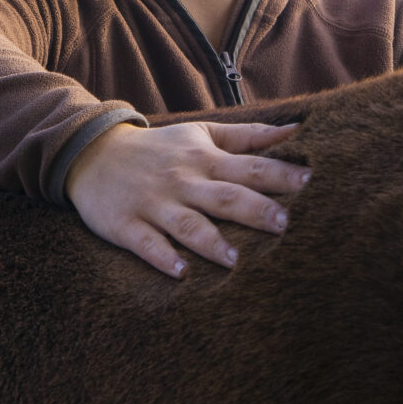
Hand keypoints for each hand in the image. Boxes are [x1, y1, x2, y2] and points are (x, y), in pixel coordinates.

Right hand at [64, 122, 308, 277]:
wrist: (91, 154)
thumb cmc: (158, 149)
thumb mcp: (200, 134)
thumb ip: (248, 135)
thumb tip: (297, 130)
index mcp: (204, 160)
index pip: (249, 166)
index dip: (280, 174)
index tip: (311, 183)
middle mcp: (182, 182)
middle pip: (224, 196)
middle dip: (254, 209)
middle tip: (284, 225)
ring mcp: (153, 204)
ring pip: (186, 224)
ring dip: (211, 242)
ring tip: (236, 260)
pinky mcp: (126, 225)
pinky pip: (146, 244)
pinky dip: (163, 258)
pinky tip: (180, 273)